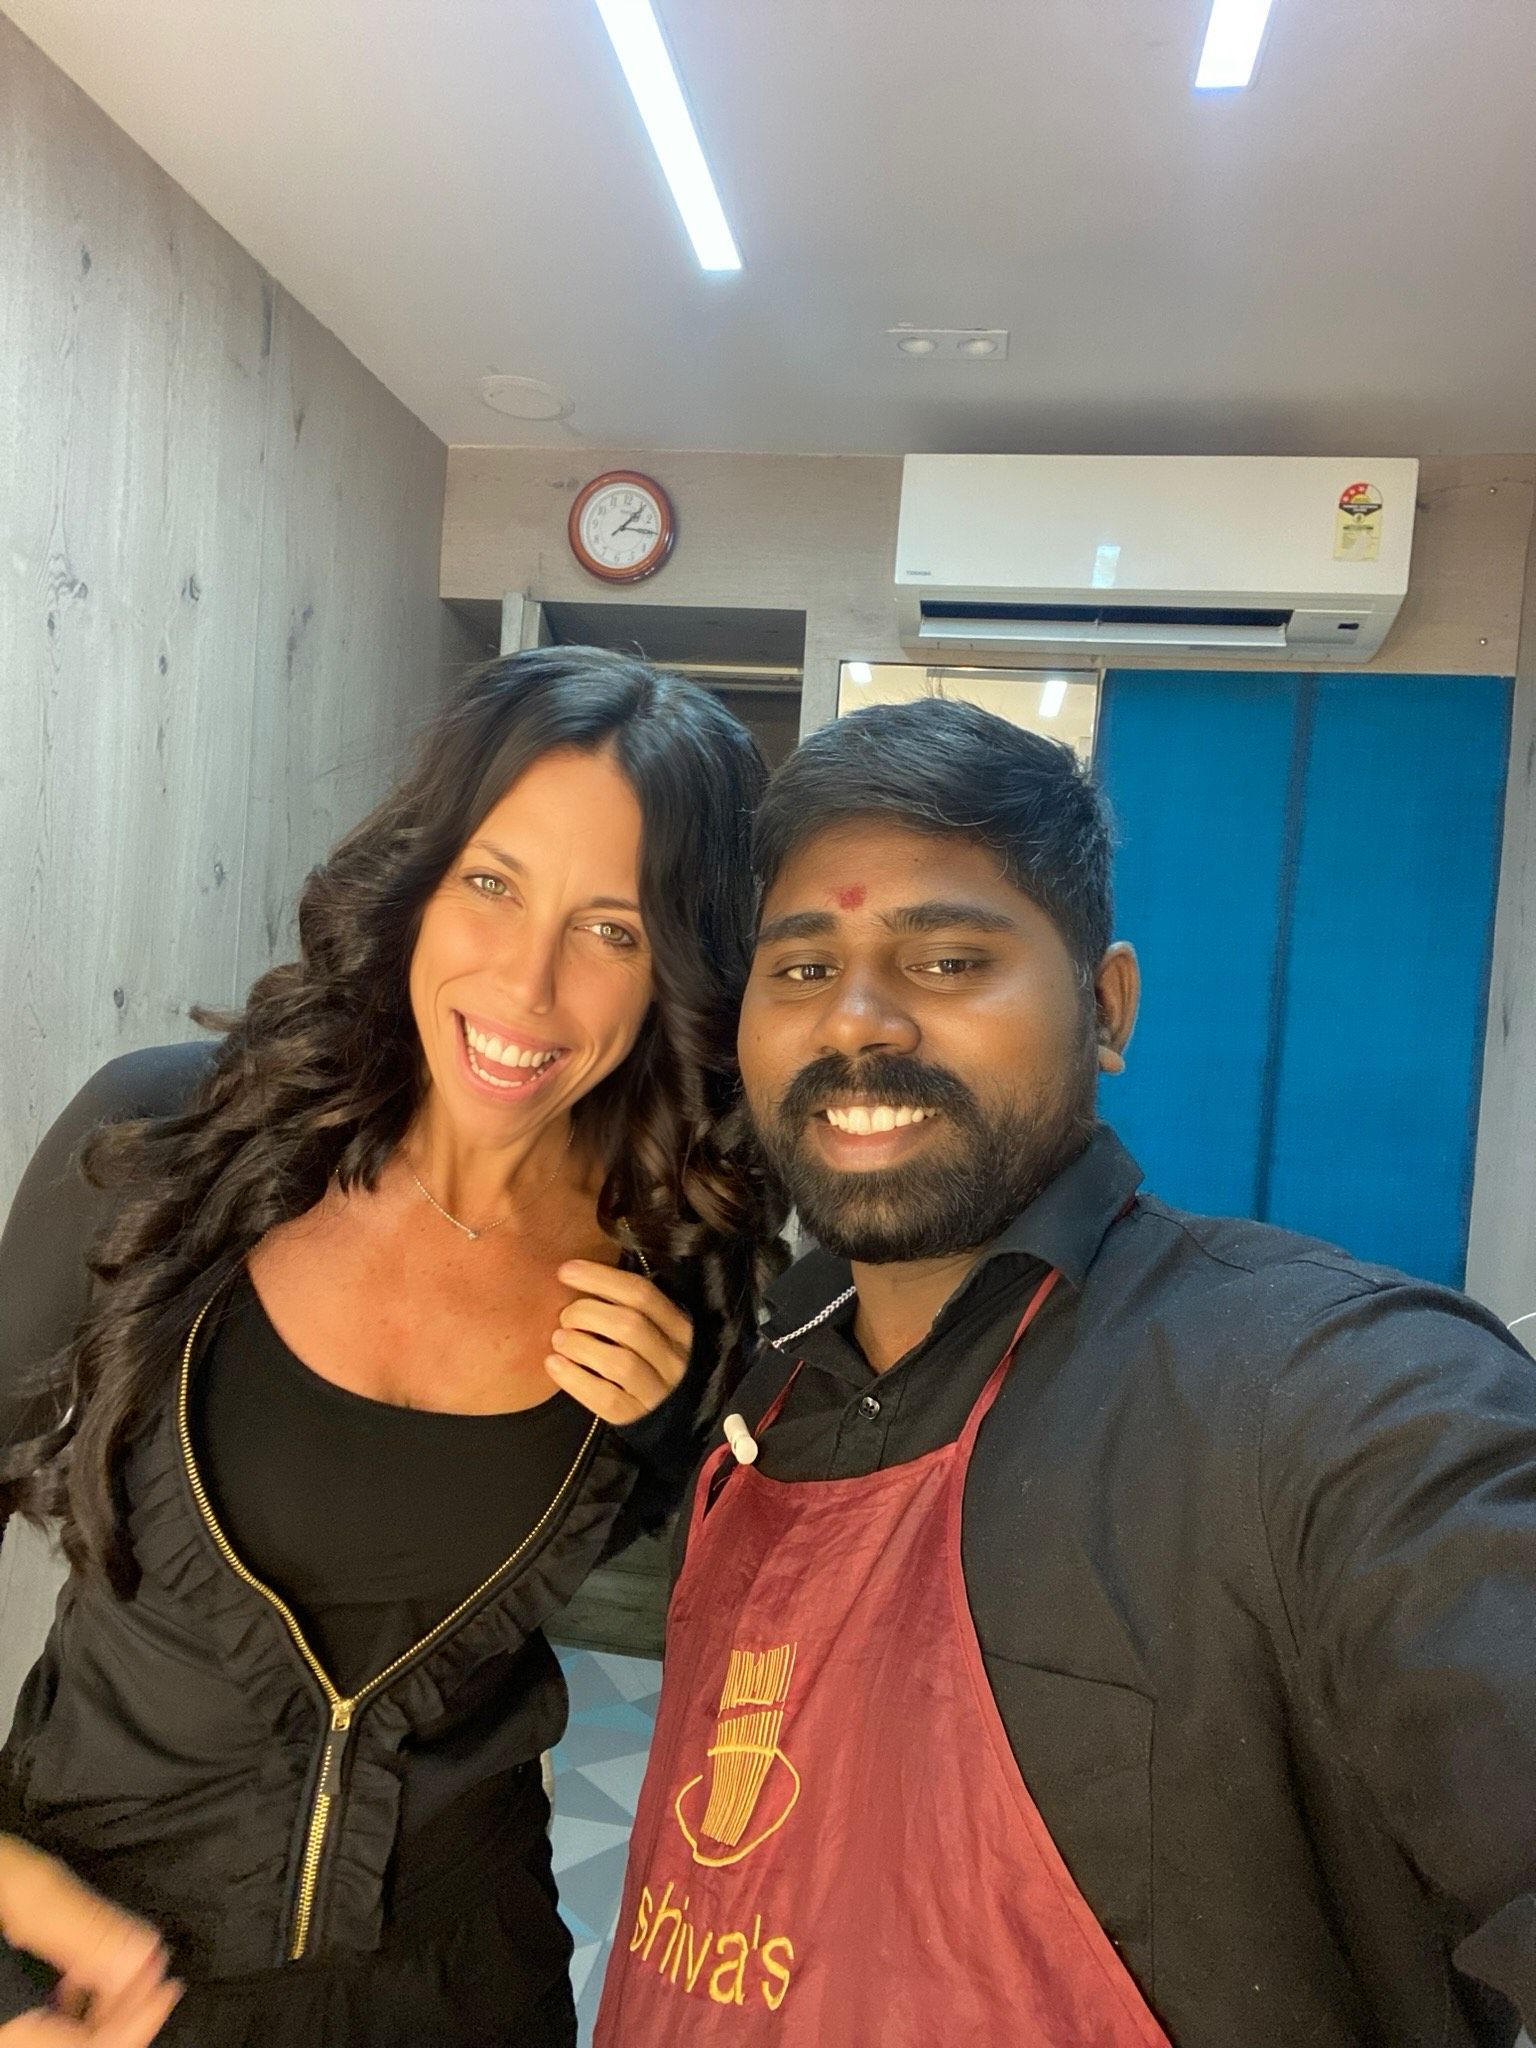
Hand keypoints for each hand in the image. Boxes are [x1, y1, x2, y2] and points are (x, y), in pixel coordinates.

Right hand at [0, 1836, 178, 2044]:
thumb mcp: (23, 1888)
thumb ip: (83, 1928)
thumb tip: (144, 1958)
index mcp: (5, 2022)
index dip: (137, 2022)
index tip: (168, 1985)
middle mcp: (0, 2032)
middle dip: (120, 2016)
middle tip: (150, 1973)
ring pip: (51, 2041)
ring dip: (93, 2014)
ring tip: (118, 1970)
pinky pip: (30, 2029)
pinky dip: (61, 2009)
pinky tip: (72, 1975)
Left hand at [547, 1262, 692, 1424]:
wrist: (673, 1421)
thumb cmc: (651, 1364)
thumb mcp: (655, 1332)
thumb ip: (630, 1308)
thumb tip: (581, 1276)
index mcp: (679, 1328)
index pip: (642, 1294)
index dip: (600, 1278)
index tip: (566, 1271)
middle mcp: (674, 1359)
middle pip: (629, 1325)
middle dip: (587, 1312)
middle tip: (565, 1316)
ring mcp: (657, 1392)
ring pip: (620, 1362)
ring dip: (580, 1345)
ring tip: (559, 1339)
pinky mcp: (637, 1419)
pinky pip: (605, 1398)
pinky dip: (574, 1378)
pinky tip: (553, 1364)